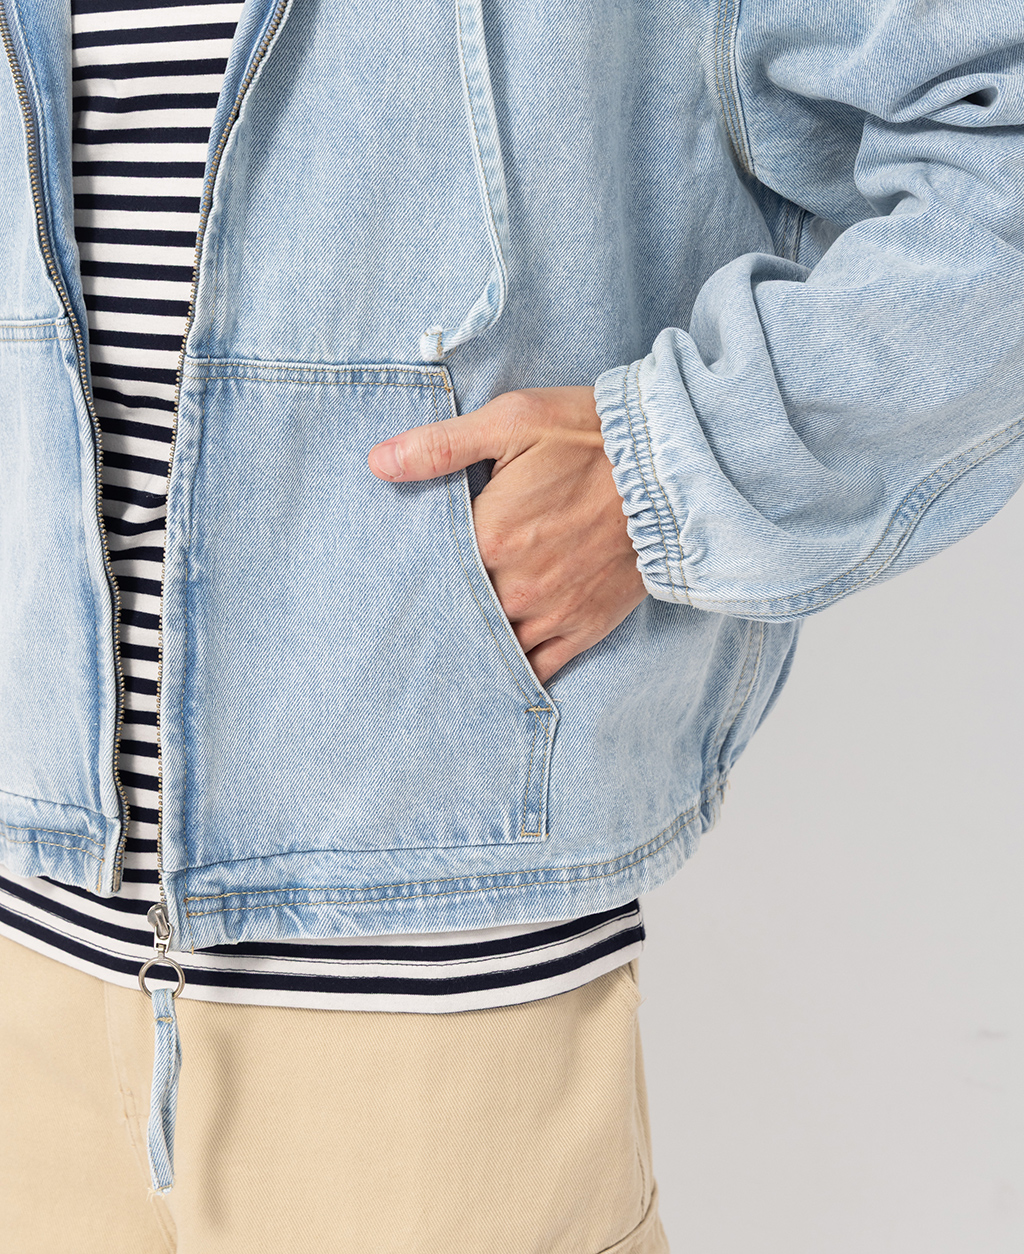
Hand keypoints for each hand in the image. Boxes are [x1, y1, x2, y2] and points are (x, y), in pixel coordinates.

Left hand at [367, 386, 646, 683]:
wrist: (672, 467)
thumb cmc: (590, 436)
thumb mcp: (512, 420)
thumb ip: (440, 446)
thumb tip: (378, 463)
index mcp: (490, 537)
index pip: (432, 569)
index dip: (414, 572)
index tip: (393, 581)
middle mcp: (516, 586)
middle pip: (458, 613)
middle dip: (438, 613)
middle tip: (404, 627)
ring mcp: (551, 613)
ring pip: (493, 647)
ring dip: (471, 646)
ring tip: (443, 652)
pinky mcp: (584, 628)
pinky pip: (538, 667)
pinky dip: (514, 671)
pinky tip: (493, 673)